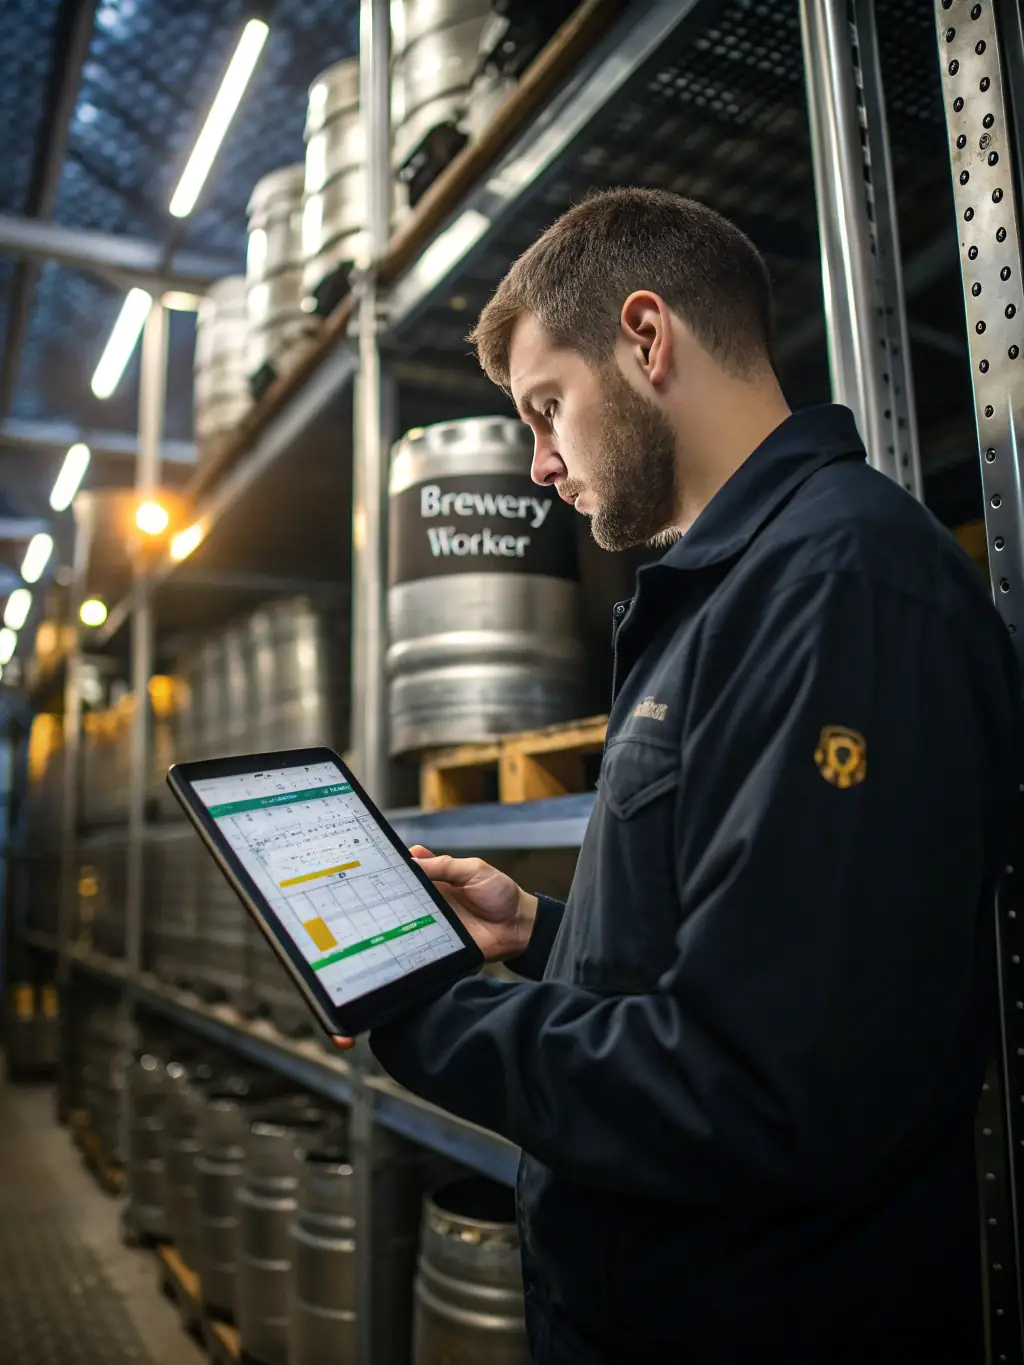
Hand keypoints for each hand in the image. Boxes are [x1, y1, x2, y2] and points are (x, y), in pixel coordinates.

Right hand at [331, 845, 536, 1050]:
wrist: (521, 928)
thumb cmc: (500, 893)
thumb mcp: (474, 870)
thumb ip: (445, 866)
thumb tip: (414, 859)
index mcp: (434, 881)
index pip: (406, 874)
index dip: (388, 871)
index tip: (365, 867)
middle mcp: (427, 903)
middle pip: (397, 899)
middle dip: (378, 897)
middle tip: (355, 894)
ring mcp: (430, 925)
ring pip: (401, 923)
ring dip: (386, 921)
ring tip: (363, 918)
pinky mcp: (436, 946)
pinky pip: (415, 945)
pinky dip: (402, 944)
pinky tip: (386, 942)